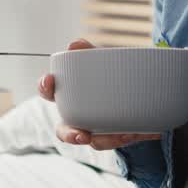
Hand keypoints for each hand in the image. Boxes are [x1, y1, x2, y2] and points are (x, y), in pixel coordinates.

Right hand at [37, 38, 161, 149]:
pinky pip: (114, 141)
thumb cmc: (111, 76)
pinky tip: (129, 131)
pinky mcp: (113, 136)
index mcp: (69, 94)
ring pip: (92, 141)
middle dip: (70, 135)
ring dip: (102, 140)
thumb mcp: (102, 62)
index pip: (49, 91)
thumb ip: (89, 53)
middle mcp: (77, 116)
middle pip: (64, 130)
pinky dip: (120, 137)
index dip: (45, 86)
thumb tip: (74, 45)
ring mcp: (94, 129)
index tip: (50, 80)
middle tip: (81, 135)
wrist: (142, 91)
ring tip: (119, 135)